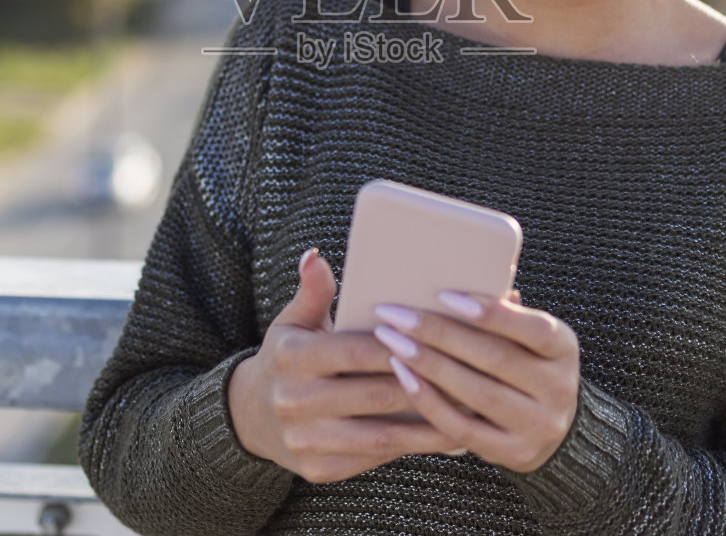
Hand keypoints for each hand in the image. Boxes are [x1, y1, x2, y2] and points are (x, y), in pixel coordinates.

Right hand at [228, 248, 466, 482]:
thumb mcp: (293, 321)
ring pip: (382, 435)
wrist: (251, 416)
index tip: (442, 338)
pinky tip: (449, 435)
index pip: (355, 351)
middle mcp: (293, 403)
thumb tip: (315, 256)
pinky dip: (414, 447)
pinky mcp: (320, 471)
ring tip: (473, 410)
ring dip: (432, 425)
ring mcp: (306, 442)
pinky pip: (376, 459)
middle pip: (374, 395)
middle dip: (427, 384)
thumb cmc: (289, 356)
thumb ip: (313, 291)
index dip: (399, 346)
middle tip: (473, 375)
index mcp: (290, 358)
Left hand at [371, 289, 580, 472]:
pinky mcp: (513, 454)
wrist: (554, 429)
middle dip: (441, 334)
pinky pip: (463, 429)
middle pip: (496, 358)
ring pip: (477, 394)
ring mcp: (539, 426)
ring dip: (429, 365)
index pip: (531, 328)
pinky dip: (430, 401)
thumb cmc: (526, 364)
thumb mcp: (528, 336)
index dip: (489, 313)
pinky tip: (403, 375)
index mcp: (564, 348)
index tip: (442, 295)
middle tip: (396, 315)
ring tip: (391, 341)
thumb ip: (503, 312)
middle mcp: (559, 388)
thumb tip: (465, 276)